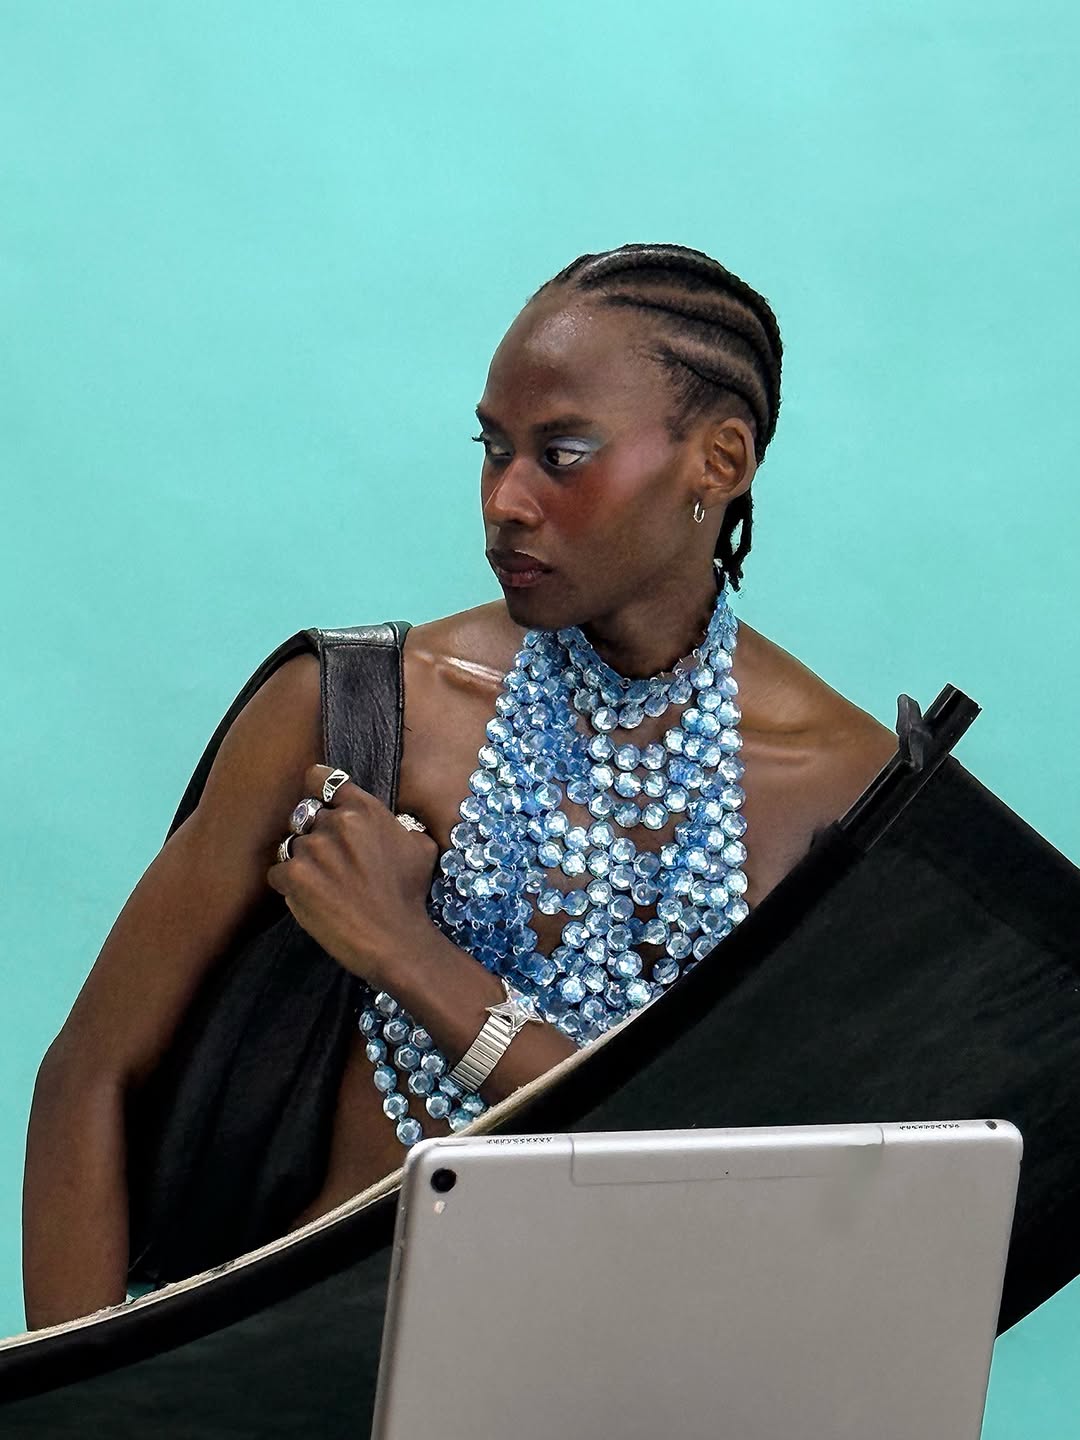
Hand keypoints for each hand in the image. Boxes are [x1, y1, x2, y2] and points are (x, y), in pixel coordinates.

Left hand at [266, 764, 439, 986]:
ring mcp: (312, 848)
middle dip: (314, 837)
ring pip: (291, 846)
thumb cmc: (409, 896)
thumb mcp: (421, 847)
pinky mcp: (293, 876)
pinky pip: (276, 872)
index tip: (317, 800)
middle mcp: (335, 822)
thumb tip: (391, 823)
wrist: (394, 939)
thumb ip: (397, 825)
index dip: (316, 789)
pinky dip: (287, 885)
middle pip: (305, 818)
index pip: (322, 779)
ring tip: (323, 886)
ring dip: (302, 862)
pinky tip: (310, 899)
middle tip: (330, 863)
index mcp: (364, 810)